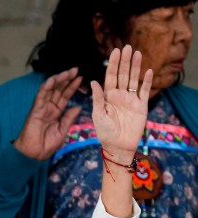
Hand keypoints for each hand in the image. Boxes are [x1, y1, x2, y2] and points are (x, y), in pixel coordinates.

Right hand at [14, 67, 82, 159]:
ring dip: (59, 80)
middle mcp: (49, 107)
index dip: (72, 87)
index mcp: (56, 112)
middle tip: (76, 70)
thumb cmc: (46, 144)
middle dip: (67, 79)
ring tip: (68, 72)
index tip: (81, 78)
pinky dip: (46, 87)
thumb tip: (78, 106)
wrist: (34, 153)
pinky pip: (41, 96)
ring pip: (50, 89)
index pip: (65, 96)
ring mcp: (42, 107)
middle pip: (59, 90)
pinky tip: (53, 80)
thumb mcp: (63, 130)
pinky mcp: (35, 109)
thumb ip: (69, 118)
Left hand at [91, 45, 152, 161]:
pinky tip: (148, 71)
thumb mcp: (98, 114)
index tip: (115, 51)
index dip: (113, 64)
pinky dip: (147, 81)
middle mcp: (119, 95)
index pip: (111, 76)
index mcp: (108, 96)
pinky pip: (145, 91)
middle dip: (125, 61)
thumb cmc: (105, 132)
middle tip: (128, 47)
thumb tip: (93, 81)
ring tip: (137, 53)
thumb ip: (97, 98)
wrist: (118, 146)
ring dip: (136, 67)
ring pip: (134, 79)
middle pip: (123, 75)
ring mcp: (131, 100)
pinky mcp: (141, 106)